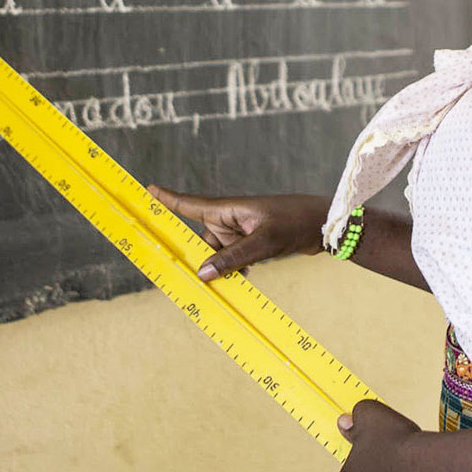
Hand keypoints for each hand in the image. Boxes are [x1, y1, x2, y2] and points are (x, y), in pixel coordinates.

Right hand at [148, 185, 328, 280]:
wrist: (324, 225)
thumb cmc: (295, 222)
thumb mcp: (264, 242)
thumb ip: (233, 258)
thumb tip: (202, 274)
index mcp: (228, 209)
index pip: (191, 204)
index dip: (168, 199)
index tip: (147, 190)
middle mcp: (229, 219)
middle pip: (201, 241)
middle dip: (200, 259)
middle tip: (196, 275)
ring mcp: (240, 232)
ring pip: (216, 255)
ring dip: (221, 268)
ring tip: (234, 279)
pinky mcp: (251, 243)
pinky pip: (231, 259)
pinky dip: (232, 270)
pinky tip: (244, 281)